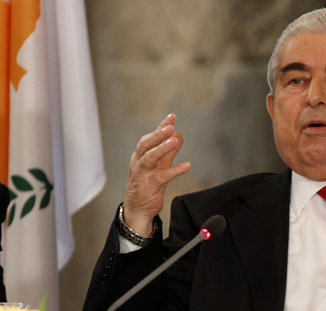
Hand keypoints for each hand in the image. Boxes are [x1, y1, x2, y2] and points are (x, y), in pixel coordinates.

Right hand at [123, 114, 190, 234]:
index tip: (172, 116)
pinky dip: (175, 170)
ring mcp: (143, 175)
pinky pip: (162, 177)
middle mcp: (139, 163)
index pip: (150, 138)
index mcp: (140, 156)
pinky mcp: (149, 187)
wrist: (137, 209)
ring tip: (174, 141)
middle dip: (158, 135)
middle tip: (170, 127)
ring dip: (162, 149)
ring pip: (150, 158)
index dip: (160, 127)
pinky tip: (187, 166)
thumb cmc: (148, 185)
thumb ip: (168, 151)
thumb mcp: (159, 166)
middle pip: (146, 145)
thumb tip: (178, 135)